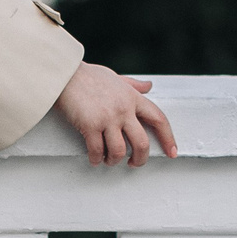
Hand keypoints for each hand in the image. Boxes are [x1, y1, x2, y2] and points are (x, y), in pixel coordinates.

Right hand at [53, 62, 177, 167]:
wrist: (64, 73)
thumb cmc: (87, 75)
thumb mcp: (115, 77)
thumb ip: (133, 85)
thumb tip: (148, 86)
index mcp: (132, 97)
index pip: (159, 119)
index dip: (168, 138)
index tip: (172, 152)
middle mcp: (124, 109)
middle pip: (142, 143)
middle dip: (141, 159)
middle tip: (134, 164)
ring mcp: (107, 118)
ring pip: (120, 152)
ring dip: (115, 161)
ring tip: (109, 160)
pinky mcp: (90, 125)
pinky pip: (97, 151)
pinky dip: (96, 159)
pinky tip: (94, 159)